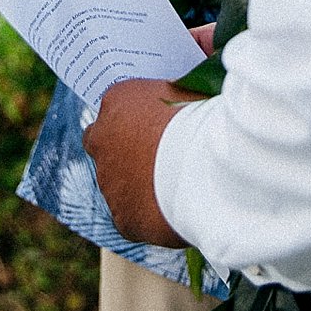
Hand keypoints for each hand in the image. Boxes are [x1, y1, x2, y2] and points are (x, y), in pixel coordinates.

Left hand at [86, 77, 201, 246]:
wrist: (209, 165)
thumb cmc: (207, 120)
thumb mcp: (187, 93)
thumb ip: (169, 99)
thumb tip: (175, 102)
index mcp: (117, 101)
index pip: (114, 111)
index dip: (135, 123)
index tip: (155, 131)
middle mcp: (101, 139)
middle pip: (106, 148)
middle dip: (127, 154)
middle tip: (160, 161)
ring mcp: (108, 182)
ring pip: (118, 185)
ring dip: (139, 186)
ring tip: (178, 188)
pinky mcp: (123, 218)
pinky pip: (133, 217)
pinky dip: (150, 215)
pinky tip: (176, 211)